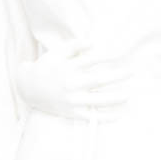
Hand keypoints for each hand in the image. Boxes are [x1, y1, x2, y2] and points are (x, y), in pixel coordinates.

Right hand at [16, 43, 130, 120]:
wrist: (28, 88)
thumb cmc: (46, 67)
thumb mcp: (56, 53)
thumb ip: (74, 46)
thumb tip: (93, 42)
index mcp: (67, 68)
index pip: (91, 60)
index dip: (107, 56)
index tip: (120, 53)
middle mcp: (70, 85)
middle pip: (98, 81)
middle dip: (117, 76)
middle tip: (132, 72)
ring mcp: (72, 100)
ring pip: (98, 100)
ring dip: (116, 98)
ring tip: (130, 94)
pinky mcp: (72, 112)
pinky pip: (92, 117)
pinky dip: (106, 117)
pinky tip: (120, 114)